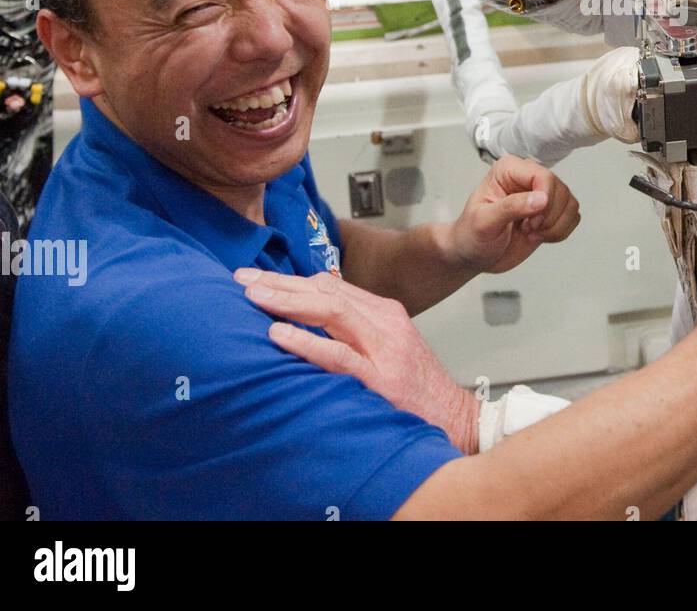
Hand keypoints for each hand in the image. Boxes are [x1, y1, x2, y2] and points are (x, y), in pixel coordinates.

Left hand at [235, 267, 479, 452]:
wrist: (455, 418)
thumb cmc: (417, 387)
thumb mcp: (389, 346)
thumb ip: (354, 329)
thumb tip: (306, 316)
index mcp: (384, 312)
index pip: (330, 286)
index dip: (290, 280)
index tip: (256, 278)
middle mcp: (384, 322)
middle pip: (326, 291)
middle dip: (281, 284)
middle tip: (241, 279)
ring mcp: (384, 348)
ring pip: (331, 312)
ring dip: (288, 302)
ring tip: (254, 298)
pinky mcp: (381, 378)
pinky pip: (337, 355)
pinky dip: (306, 341)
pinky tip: (279, 335)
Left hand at [448, 156, 579, 273]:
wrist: (474, 255)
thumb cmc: (471, 235)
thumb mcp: (484, 221)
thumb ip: (511, 207)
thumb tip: (541, 199)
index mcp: (509, 170)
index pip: (543, 176)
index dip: (544, 200)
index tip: (532, 221)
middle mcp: (528, 178)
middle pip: (560, 190)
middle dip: (548, 217)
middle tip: (526, 228)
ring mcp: (542, 195)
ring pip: (570, 204)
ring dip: (555, 226)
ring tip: (531, 232)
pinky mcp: (551, 212)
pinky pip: (572, 217)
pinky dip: (560, 232)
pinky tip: (540, 236)